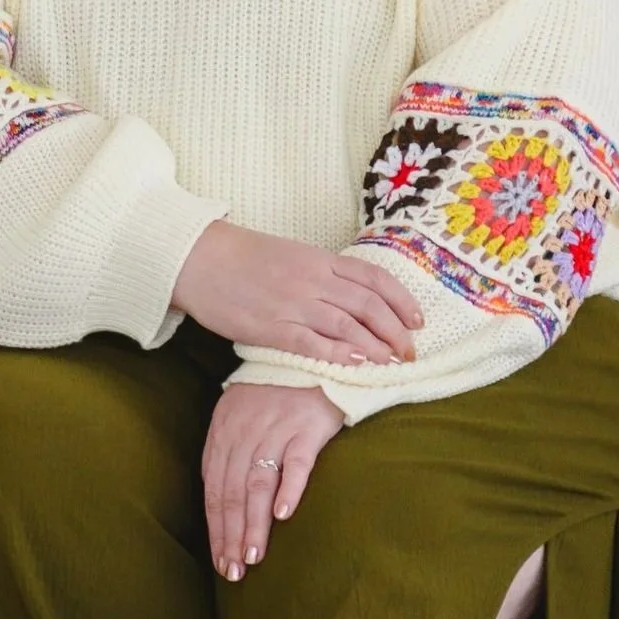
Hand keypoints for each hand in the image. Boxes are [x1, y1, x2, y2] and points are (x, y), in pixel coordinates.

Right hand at [173, 221, 420, 366]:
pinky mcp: (271, 327)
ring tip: (392, 362)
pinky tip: (356, 363)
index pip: (373, 278)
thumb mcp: (291, 255)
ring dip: (375, 346)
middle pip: (367, 304)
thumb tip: (352, 296)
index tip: (419, 320)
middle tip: (411, 351)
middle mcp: (312, 279)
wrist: (199, 258)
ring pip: (347, 324)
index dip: (402, 300)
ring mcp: (292, 303)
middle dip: (395, 330)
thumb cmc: (243, 257)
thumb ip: (322, 273)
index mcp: (319, 259)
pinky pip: (312, 342)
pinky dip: (338, 352)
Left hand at [203, 383, 342, 578]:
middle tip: (233, 571)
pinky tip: (283, 516)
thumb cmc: (276, 391)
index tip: (220, 559)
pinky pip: (296, 462)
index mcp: (224, 430)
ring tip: (253, 557)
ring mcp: (276, 428)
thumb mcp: (241, 414)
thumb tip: (222, 502)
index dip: (216, 527)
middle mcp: (245, 431)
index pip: (214, 487)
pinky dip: (288, 489)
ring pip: (258, 484)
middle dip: (231, 535)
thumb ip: (230, 453)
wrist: (313, 355)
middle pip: (233, 491)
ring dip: (253, 524)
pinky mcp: (307, 426)